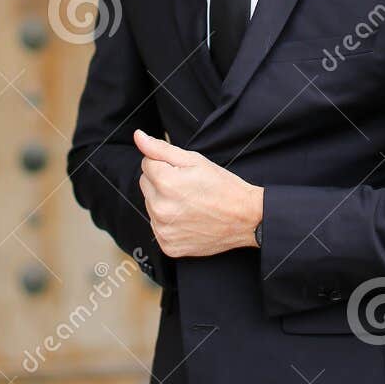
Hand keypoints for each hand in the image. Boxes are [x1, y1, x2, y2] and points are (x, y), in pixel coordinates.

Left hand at [134, 128, 263, 257]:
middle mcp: (160, 208)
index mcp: (165, 183)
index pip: (146, 164)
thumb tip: (138, 137)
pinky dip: (169, 223)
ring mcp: (164, 230)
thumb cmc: (223, 187)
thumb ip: (161, 148)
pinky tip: (188, 219)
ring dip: (164, 202)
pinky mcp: (168, 246)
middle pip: (146, 185)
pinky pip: (158, 227)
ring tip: (189, 203)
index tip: (183, 172)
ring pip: (151, 206)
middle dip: (161, 182)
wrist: (246, 218)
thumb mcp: (195, 160)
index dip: (165, 164)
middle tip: (187, 187)